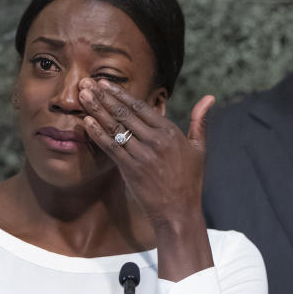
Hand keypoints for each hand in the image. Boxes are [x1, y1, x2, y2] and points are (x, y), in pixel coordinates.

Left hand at [78, 78, 214, 230]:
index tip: (105, 83)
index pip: (140, 107)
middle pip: (124, 113)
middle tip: (86, 82)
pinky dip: (97, 133)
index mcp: (170, 131)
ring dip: (96, 109)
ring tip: (82, 95)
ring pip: (115, 127)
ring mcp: (141, 154)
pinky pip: (110, 147)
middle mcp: (155, 140)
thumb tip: (210, 97)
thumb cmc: (189, 180)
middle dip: (103, 96)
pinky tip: (86, 121)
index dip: (120, 94)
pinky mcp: (130, 169)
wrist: (179, 211)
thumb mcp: (198, 148)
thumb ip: (200, 121)